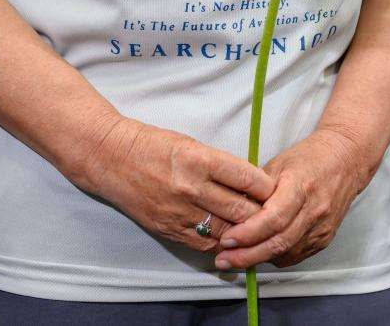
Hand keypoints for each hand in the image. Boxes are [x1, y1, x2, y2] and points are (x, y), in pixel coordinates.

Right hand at [85, 118, 276, 254]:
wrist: (110, 157)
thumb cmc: (153, 145)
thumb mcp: (191, 144)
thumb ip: (221, 166)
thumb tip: (253, 184)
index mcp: (200, 159)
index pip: (249, 179)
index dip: (269, 189)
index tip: (279, 191)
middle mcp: (191, 188)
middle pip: (242, 210)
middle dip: (263, 214)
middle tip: (275, 215)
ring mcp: (178, 212)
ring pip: (227, 232)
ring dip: (245, 232)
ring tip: (257, 229)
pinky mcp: (167, 229)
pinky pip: (204, 244)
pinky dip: (221, 242)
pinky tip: (230, 238)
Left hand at [213, 128, 368, 269]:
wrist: (346, 160)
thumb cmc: (309, 158)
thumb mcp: (277, 164)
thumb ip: (256, 189)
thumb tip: (230, 210)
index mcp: (301, 187)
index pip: (274, 219)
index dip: (248, 233)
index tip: (227, 239)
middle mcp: (315, 211)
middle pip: (279, 242)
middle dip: (247, 255)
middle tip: (223, 259)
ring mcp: (322, 227)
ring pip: (287, 253)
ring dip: (258, 259)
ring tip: (234, 259)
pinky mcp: (325, 238)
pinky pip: (296, 255)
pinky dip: (275, 257)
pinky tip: (258, 254)